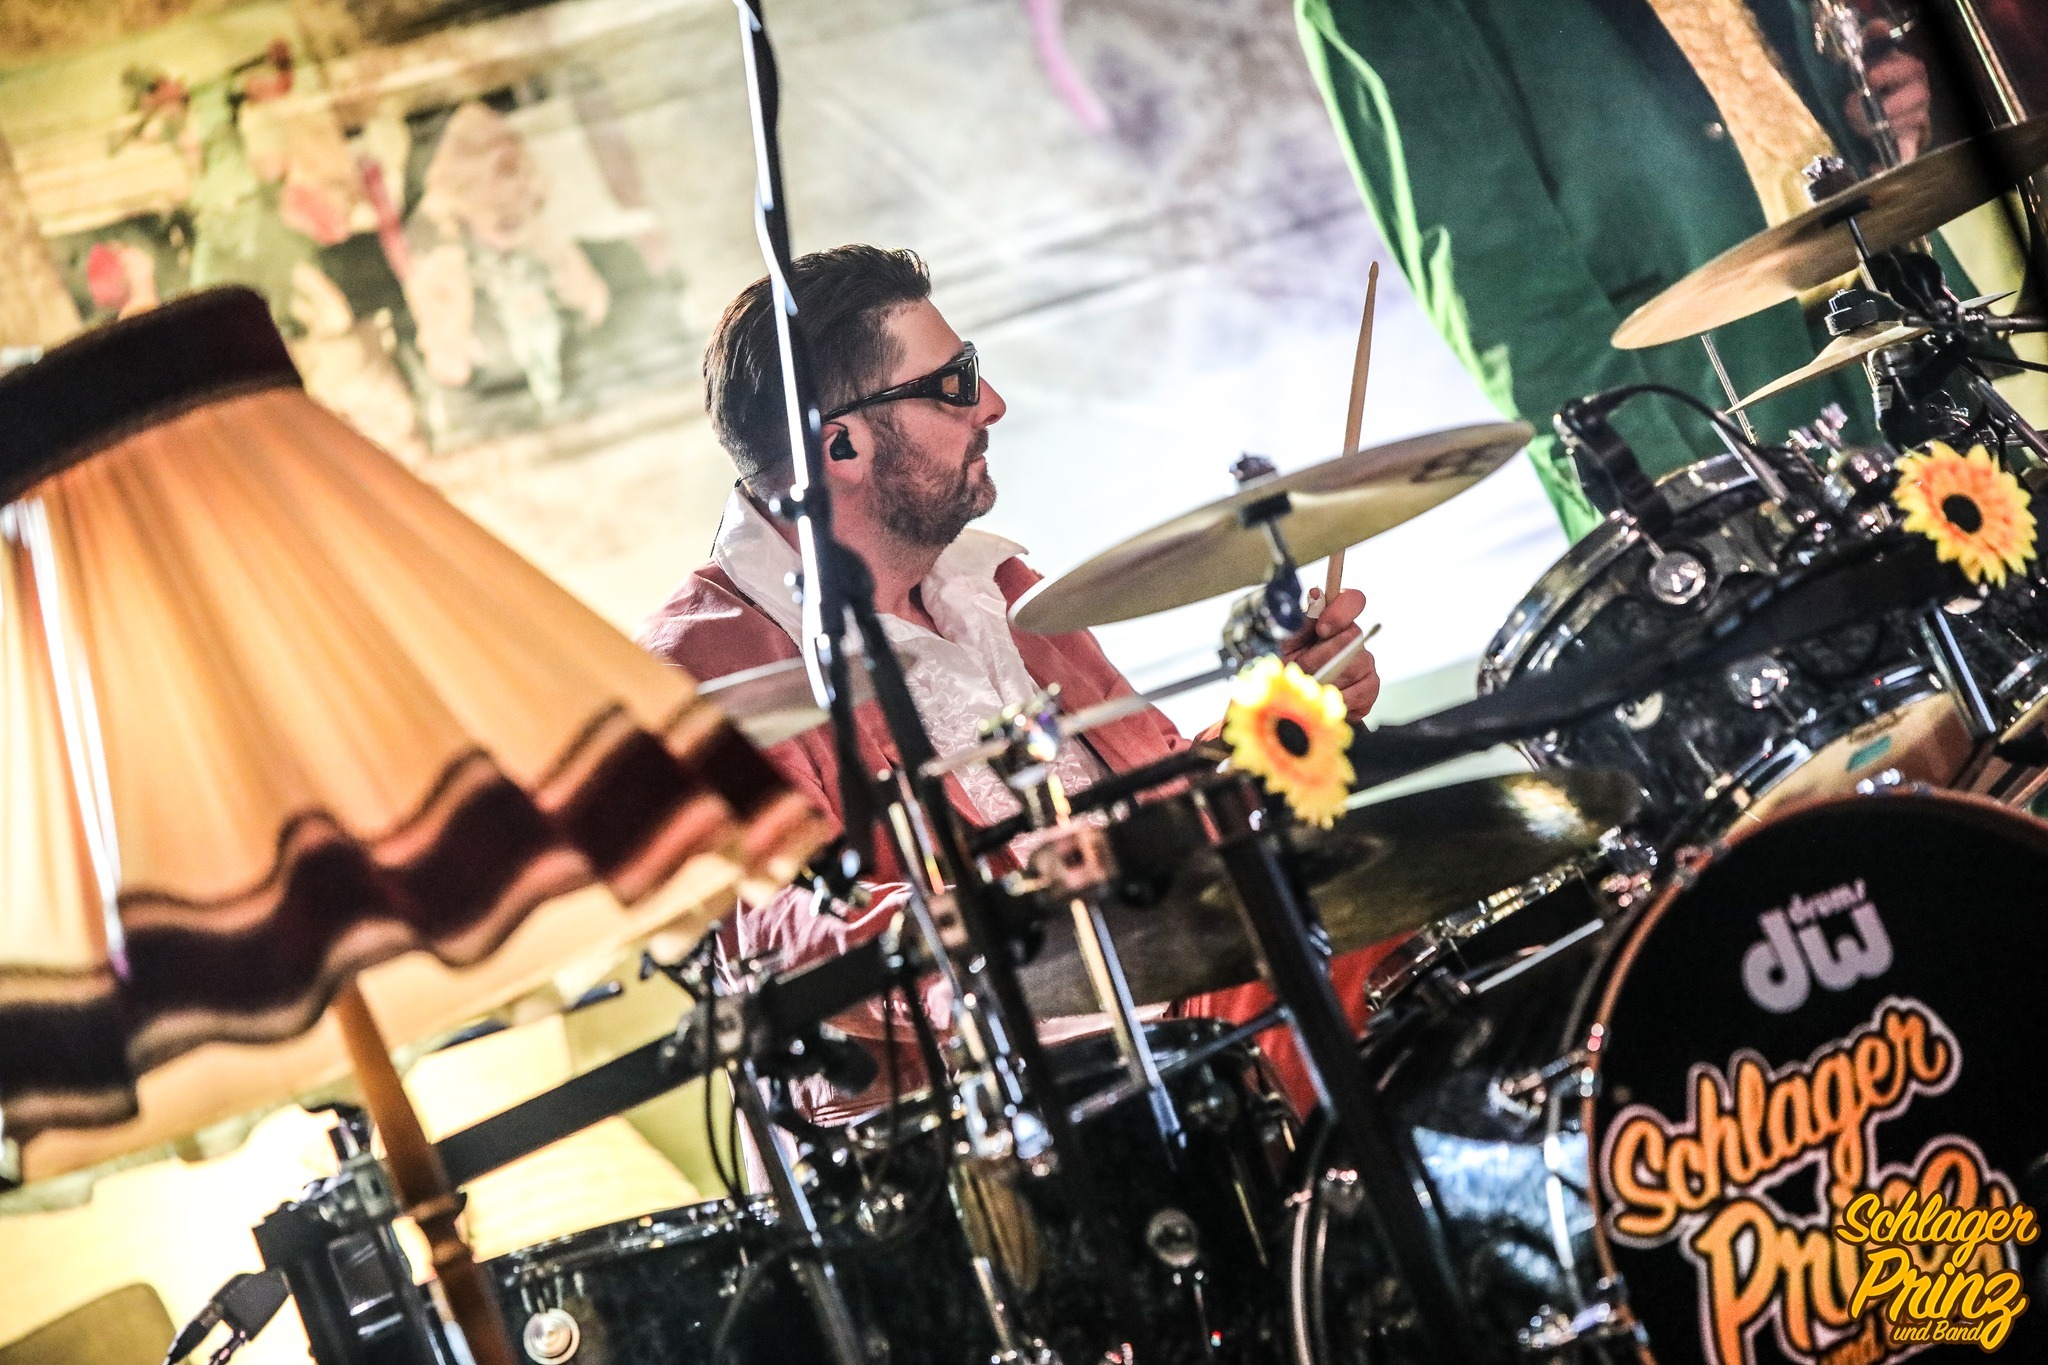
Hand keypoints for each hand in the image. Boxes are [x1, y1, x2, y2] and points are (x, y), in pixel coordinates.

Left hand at [1279, 587, 1379, 719]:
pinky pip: (1361, 691)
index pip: (1353, 600)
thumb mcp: (1284, 639)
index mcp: (1333, 617)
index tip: (1321, 629)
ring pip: (1355, 666)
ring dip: (1326, 678)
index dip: (1340, 612)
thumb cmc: (1286, 662)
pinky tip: (1324, 696)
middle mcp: (1353, 636)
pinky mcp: (1370, 687)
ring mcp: (1365, 662)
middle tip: (1299, 666)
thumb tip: (1316, 594)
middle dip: (1320, 656)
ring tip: (1308, 682)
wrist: (1291, 698)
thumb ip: (1301, 618)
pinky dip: (1338, 697)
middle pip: (1352, 638)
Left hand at [1845, 27, 1930, 162]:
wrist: (1874, 105)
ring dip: (1881, 127)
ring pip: (1909, 124)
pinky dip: (1895, 160)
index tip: (1869, 77)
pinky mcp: (1908, 141)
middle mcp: (1920, 94)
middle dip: (1883, 104)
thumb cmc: (1871, 80)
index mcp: (1911, 72)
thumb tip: (1878, 25)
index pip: (1913, 69)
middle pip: (1916, 99)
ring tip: (1858, 127)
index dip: (1891, 73)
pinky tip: (1875, 168)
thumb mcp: (1870, 59)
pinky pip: (1907, 153)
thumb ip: (1873, 41)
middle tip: (1853, 107)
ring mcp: (1916, 119)